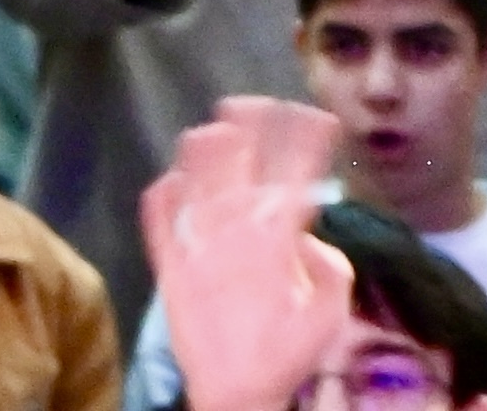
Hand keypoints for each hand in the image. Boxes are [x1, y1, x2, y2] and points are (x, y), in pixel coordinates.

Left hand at [145, 101, 355, 410]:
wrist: (231, 391)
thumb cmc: (285, 356)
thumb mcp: (329, 315)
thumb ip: (329, 266)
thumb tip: (308, 234)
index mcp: (275, 239)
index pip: (294, 171)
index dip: (308, 137)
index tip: (319, 116)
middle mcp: (230, 229)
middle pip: (239, 156)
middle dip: (254, 122)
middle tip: (261, 104)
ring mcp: (193, 240)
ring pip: (193, 173)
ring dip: (208, 144)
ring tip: (217, 126)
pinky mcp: (165, 259)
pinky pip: (157, 211)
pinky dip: (165, 187)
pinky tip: (173, 176)